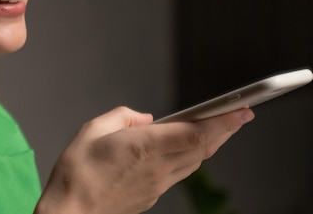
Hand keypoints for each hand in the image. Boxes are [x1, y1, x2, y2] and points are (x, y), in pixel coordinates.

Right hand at [35, 106, 253, 213]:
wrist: (69, 212)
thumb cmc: (75, 172)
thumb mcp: (91, 130)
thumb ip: (122, 116)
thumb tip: (145, 118)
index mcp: (142, 147)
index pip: (195, 134)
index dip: (222, 122)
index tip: (239, 109)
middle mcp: (156, 168)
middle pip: (203, 148)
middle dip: (226, 129)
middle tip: (242, 113)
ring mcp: (157, 185)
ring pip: (195, 162)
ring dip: (212, 144)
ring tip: (222, 128)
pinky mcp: (152, 196)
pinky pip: (180, 173)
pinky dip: (193, 157)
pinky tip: (191, 149)